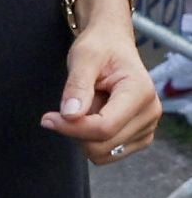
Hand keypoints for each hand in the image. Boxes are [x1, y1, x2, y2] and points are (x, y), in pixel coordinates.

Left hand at [48, 22, 164, 164]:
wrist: (113, 45)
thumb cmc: (99, 47)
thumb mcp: (83, 57)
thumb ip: (77, 86)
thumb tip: (70, 115)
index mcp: (140, 92)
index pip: (105, 126)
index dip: (72, 128)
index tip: (47, 119)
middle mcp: (150, 113)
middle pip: (104, 144)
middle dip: (76, 131)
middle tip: (67, 106)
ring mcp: (148, 127)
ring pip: (106, 153)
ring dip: (85, 135)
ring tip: (87, 106)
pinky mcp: (140, 136)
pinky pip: (110, 152)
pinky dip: (94, 139)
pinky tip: (94, 115)